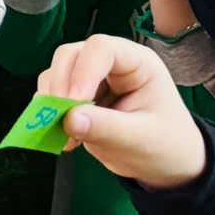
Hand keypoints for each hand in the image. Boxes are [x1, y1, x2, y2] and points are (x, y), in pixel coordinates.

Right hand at [37, 36, 209, 186]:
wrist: (165, 165)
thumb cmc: (165, 145)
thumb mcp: (142, 139)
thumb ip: (107, 128)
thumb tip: (68, 119)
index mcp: (137, 63)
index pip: (102, 49)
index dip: (84, 71)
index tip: (75, 103)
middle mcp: (112, 64)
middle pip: (71, 55)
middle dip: (60, 85)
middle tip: (59, 119)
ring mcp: (92, 79)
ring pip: (56, 73)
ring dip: (51, 102)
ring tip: (65, 135)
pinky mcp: (77, 97)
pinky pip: (52, 95)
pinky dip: (48, 115)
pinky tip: (65, 140)